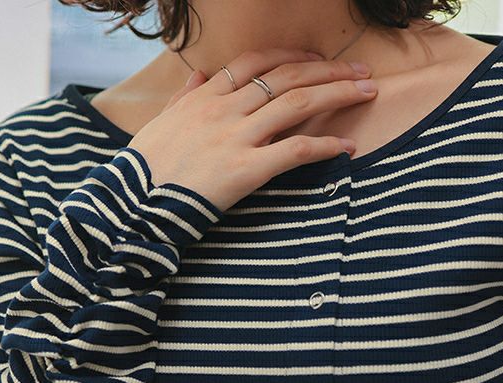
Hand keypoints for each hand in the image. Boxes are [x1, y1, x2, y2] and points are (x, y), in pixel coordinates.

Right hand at [127, 48, 376, 212]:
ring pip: (298, 104)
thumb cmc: (145, 170)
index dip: (292, 56)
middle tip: (361, 72)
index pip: (254, 62)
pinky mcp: (246, 169)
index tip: (317, 59)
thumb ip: (184, 97)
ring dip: (338, 95)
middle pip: (286, 76)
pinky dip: (326, 146)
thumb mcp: (160, 123)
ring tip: (368, 93)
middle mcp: (224, 109)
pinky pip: (295, 150)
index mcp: (204, 97)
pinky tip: (348, 147)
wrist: (134, 205)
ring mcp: (236, 137)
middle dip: (329, 70)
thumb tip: (200, 77)